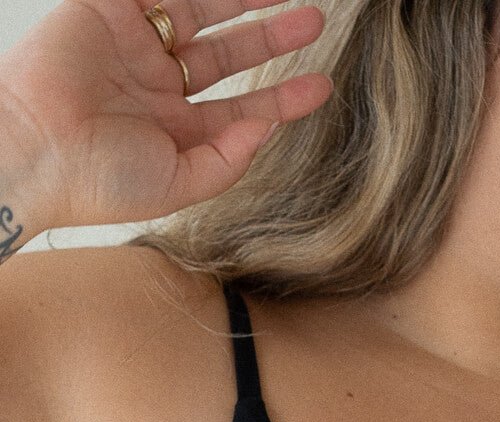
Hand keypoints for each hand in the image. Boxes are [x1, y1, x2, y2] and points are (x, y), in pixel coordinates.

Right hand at [0, 0, 332, 230]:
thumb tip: (267, 129)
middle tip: (312, 22)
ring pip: (201, 14)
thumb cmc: (99, 181)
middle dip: (270, 38)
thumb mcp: (179, 184)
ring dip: (245, 3)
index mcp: (174, 131)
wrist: (36, 150)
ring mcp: (135, 46)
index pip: (239, 109)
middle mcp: (158, 87)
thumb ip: (227, 159)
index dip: (281, 98)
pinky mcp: (109, 10)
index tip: (320, 87)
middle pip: (227, 54)